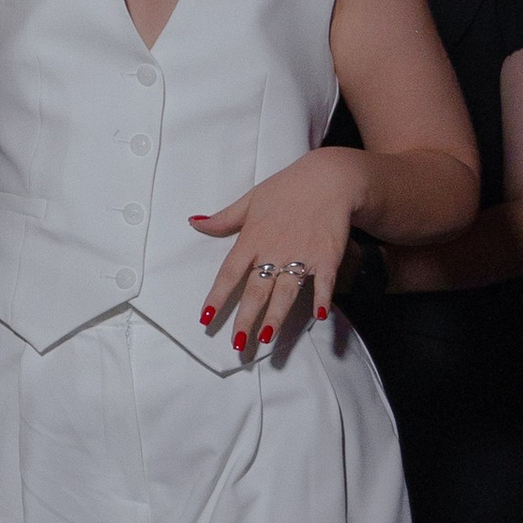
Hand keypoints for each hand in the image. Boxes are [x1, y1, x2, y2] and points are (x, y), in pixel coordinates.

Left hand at [191, 152, 360, 354]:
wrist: (328, 178)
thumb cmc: (286, 188)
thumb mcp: (250, 200)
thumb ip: (223, 219)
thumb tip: (194, 223)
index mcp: (252, 238)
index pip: (229, 273)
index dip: (217, 297)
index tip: (206, 319)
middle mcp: (274, 250)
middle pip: (256, 290)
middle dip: (246, 320)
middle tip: (238, 345)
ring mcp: (302, 255)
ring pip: (285, 292)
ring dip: (276, 317)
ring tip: (267, 340)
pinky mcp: (328, 256)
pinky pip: (324, 283)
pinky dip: (322, 299)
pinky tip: (319, 317)